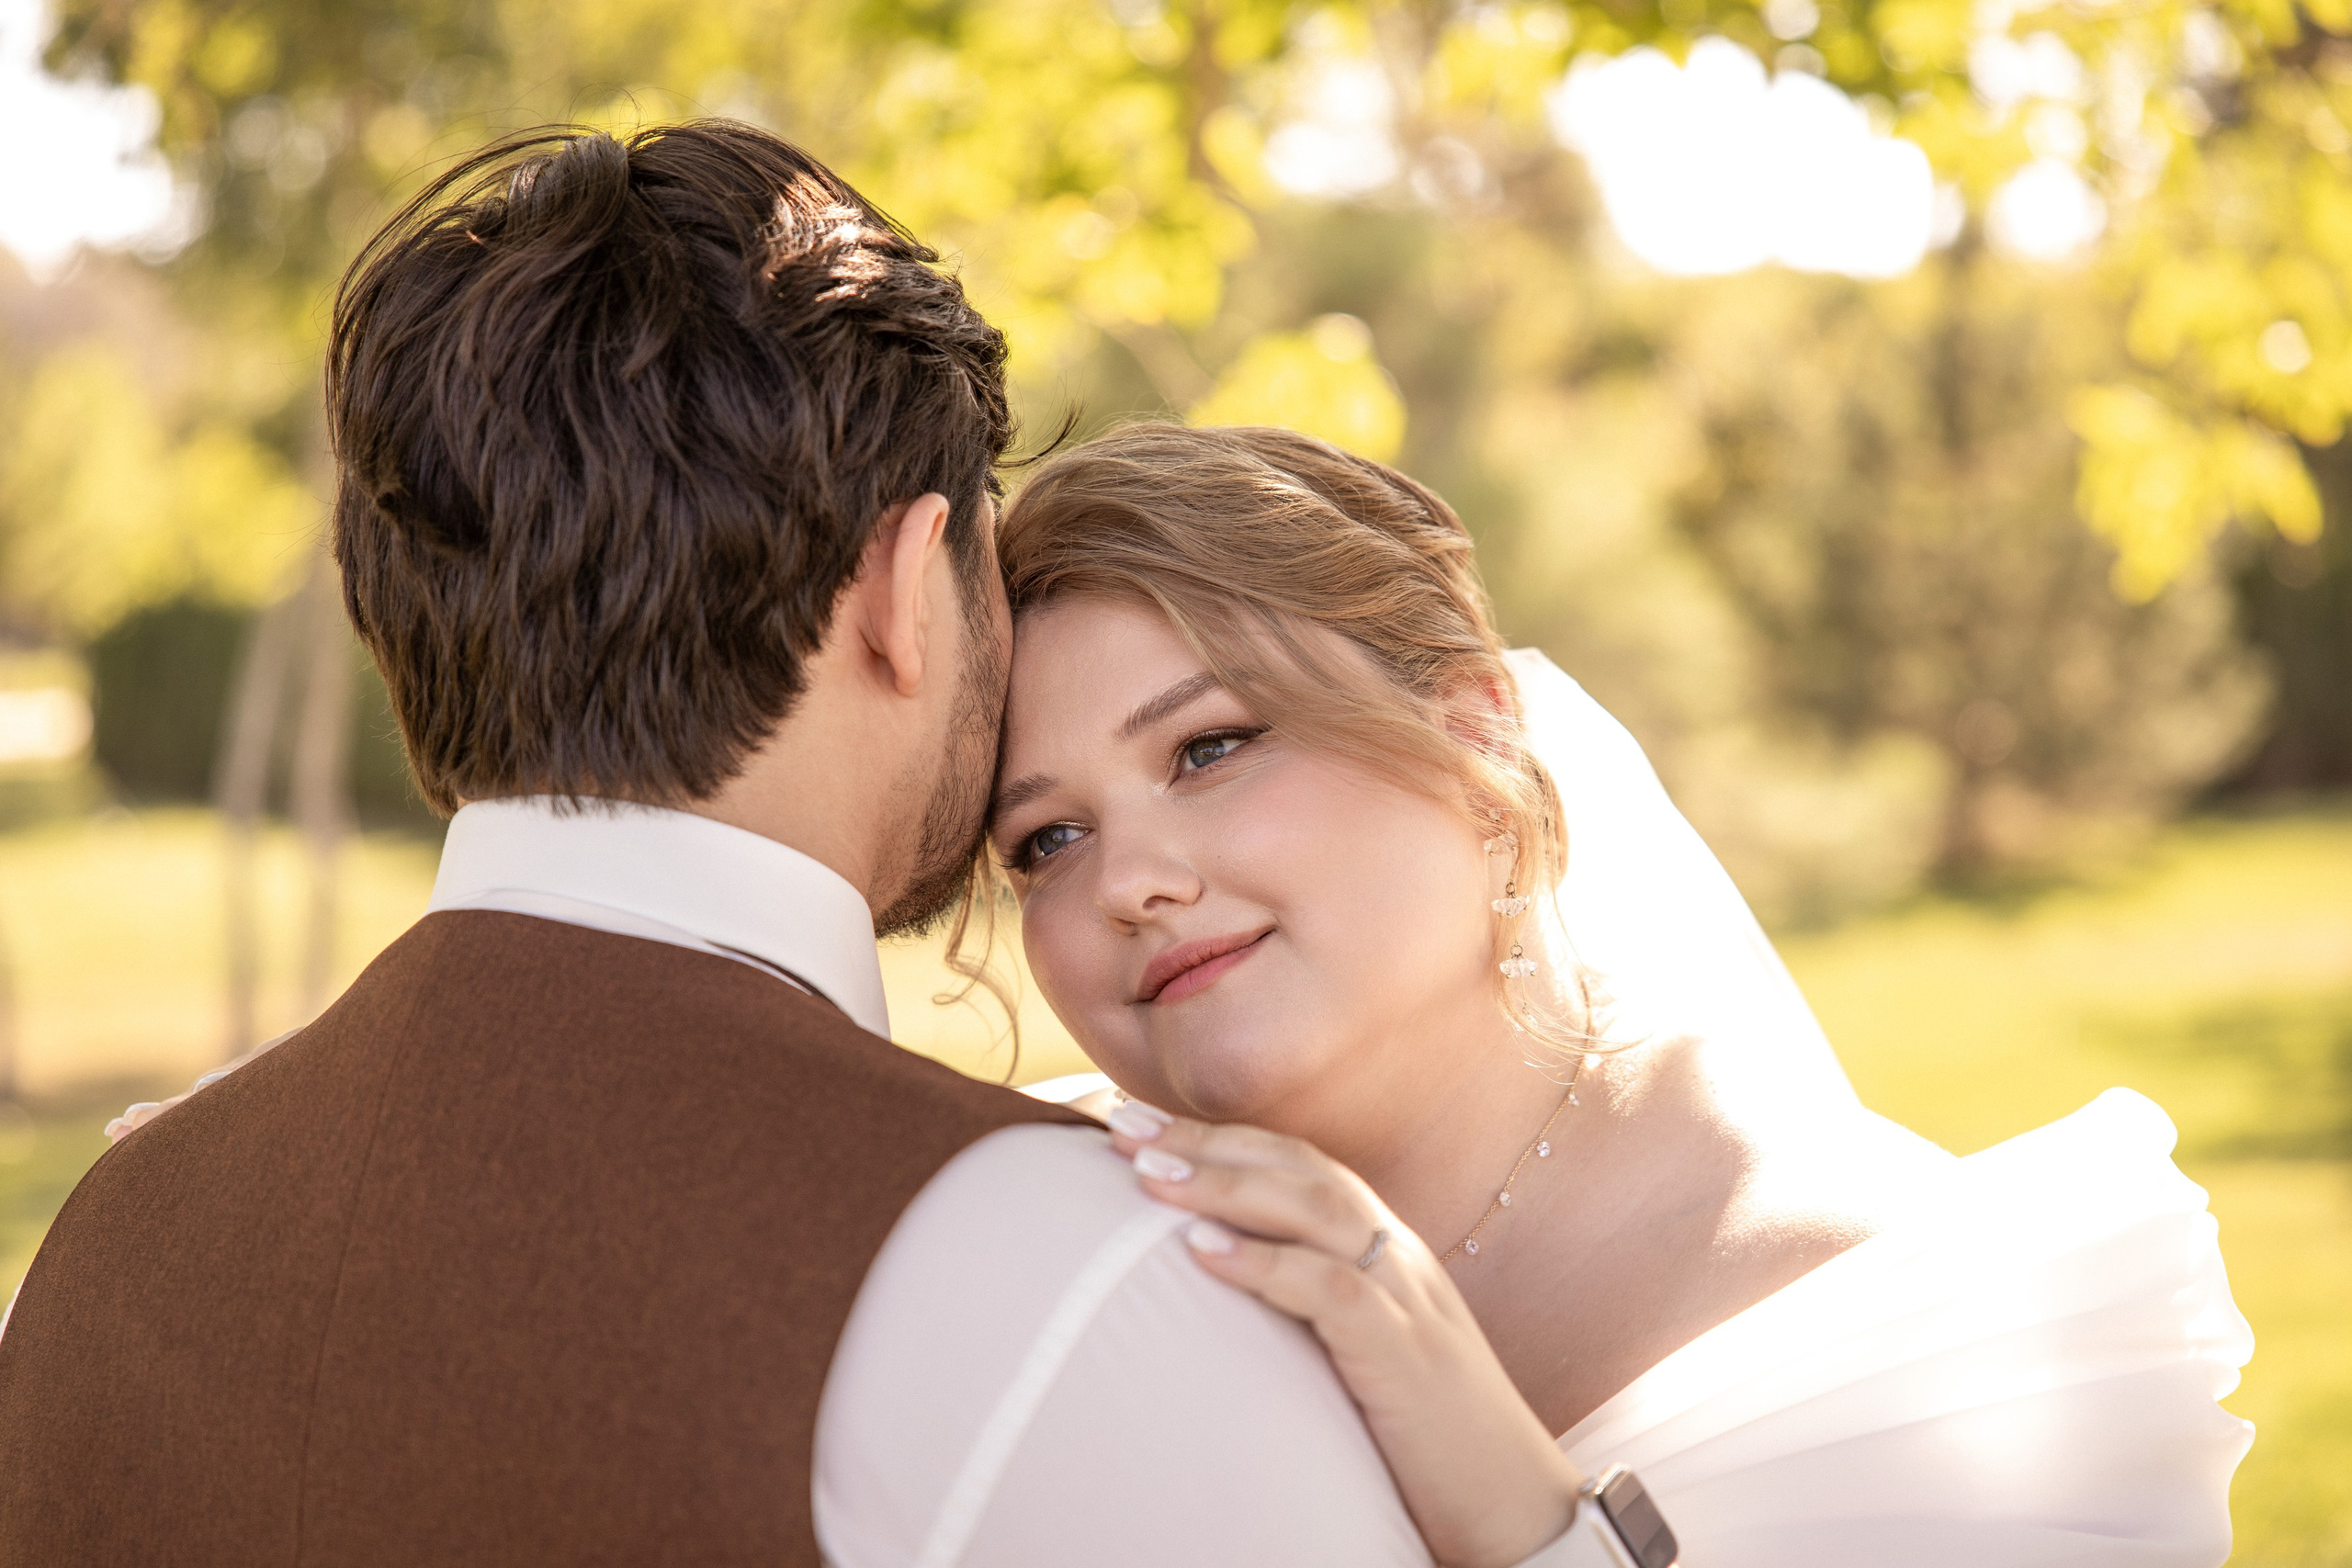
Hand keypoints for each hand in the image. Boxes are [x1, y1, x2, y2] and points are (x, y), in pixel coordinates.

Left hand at [1107, 1103, 1583, 1567]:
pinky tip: (1202, 1252)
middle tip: (1120, 1125)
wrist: (1516, 1505)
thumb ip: (1312, 1304)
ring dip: (1225, 1185)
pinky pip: (1331, 1289)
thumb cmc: (1429, 1434)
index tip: (1140, 1122)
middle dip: (1205, 1140)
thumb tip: (1220, 1279)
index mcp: (1387, 1249)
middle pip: (1298, 1167)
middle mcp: (1398, 1255)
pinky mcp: (1404, 1352)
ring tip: (1148, 1178)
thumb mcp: (1365, 1350)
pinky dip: (1266, 1263)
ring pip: (1314, 1209)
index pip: (1298, 1163)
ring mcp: (1406, 1297)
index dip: (1221, 1135)